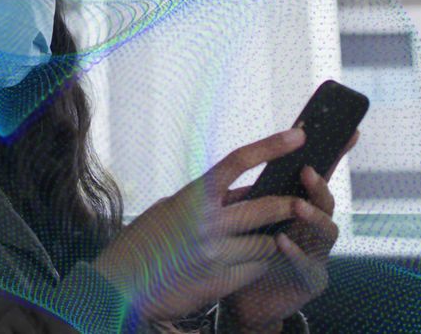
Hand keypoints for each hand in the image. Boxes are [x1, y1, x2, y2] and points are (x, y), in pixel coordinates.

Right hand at [91, 129, 309, 322]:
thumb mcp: (170, 210)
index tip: (298, 135)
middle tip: (299, 202)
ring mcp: (214, 253)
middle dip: (289, 204)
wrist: (121, 286)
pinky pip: (257, 269)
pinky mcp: (220, 282)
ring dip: (269, 240)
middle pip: (266, 206)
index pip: (237, 162)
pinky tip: (243, 263)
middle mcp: (205, 222)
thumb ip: (207, 200)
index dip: (270, 145)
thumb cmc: (144, 243)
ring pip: (267, 242)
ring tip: (257, 241)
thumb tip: (249, 190)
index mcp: (191, 196)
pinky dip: (257, 264)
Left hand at [220, 131, 359, 332]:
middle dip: (319, 185)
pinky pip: (308, 265)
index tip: (349, 131)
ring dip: (313, 217)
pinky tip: (282, 241)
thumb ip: (253, 193)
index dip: (336, 154)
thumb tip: (244, 155)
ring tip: (296, 206)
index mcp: (300, 206)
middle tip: (305, 170)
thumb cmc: (244, 252)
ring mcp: (317, 254)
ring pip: (326, 232)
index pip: (320, 176)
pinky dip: (296, 252)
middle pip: (325, 201)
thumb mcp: (246, 216)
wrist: (243, 298)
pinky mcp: (311, 280)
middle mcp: (314, 227)